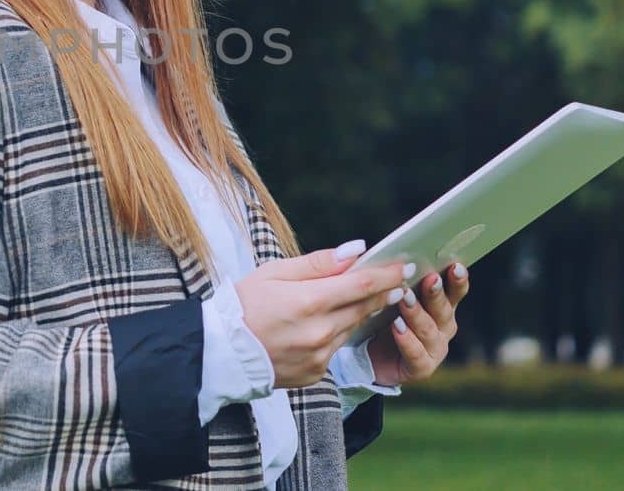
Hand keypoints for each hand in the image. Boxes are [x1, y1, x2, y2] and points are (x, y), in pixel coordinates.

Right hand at [234, 241, 412, 389]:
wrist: (219, 352)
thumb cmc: (243, 304)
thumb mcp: (274, 272)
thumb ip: (318, 263)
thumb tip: (356, 250)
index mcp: (308, 302)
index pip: (362, 285)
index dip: (387, 274)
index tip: (404, 264)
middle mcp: (319, 333)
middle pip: (364, 307)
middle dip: (384, 291)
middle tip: (399, 278)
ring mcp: (319, 357)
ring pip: (352, 328)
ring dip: (364, 311)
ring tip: (372, 296)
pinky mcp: (315, 374)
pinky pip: (336, 348)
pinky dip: (338, 332)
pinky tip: (330, 322)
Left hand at [366, 262, 469, 385]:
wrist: (367, 357)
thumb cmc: (381, 318)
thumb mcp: (390, 295)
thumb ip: (398, 279)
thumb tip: (398, 255)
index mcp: (442, 306)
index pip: (455, 290)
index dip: (457, 279)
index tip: (455, 265)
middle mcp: (444, 327)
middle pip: (444, 309)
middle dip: (436, 293)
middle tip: (429, 279)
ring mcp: (436, 349)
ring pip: (429, 330)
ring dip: (418, 314)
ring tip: (405, 300)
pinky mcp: (422, 368)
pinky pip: (417, 354)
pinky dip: (407, 341)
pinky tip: (398, 328)